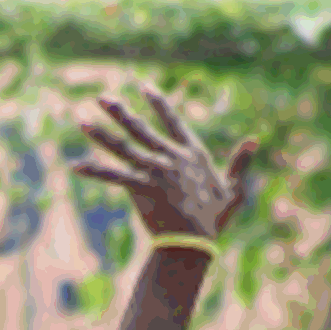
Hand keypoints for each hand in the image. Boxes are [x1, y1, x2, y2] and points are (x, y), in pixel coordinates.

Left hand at [73, 86, 257, 241]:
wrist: (195, 241)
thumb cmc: (214, 219)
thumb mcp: (233, 188)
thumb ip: (240, 163)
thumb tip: (255, 140)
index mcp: (192, 153)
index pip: (172, 121)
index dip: (158, 103)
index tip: (143, 88)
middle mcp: (170, 157)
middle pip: (140, 129)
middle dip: (119, 112)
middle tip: (101, 98)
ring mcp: (154, 170)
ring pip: (122, 147)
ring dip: (99, 135)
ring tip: (80, 121)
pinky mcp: (140, 187)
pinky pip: (112, 176)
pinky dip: (93, 171)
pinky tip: (75, 166)